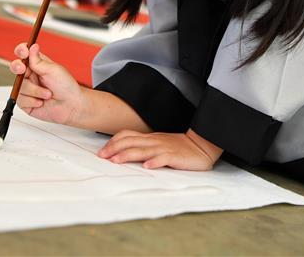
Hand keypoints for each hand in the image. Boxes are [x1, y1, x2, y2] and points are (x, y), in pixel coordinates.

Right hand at [8, 43, 86, 125]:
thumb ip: (38, 61)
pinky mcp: (25, 102)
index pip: (23, 53)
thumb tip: (32, 46)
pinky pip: (20, 100)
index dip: (21, 51)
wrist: (70, 106)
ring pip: (19, 86)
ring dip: (35, 91)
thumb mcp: (53, 70)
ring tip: (48, 94)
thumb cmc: (65, 86)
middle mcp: (30, 75)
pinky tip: (41, 102)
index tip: (24, 53)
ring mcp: (26, 88)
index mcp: (36, 64)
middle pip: (15, 67)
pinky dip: (32, 101)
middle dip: (17, 67)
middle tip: (23, 69)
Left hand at [97, 129, 222, 170]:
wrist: (200, 146)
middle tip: (102, 156)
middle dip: (114, 148)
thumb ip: (142, 147)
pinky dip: (155, 162)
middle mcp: (153, 141)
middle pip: (130, 142)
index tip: (102, 151)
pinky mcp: (175, 156)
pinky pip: (164, 158)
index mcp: (149, 138)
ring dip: (128, 155)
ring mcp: (164, 148)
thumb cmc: (177, 147)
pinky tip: (147, 167)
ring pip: (143, 150)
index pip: (127, 136)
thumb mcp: (157, 144)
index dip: (113, 142)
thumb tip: (123, 153)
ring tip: (117, 160)